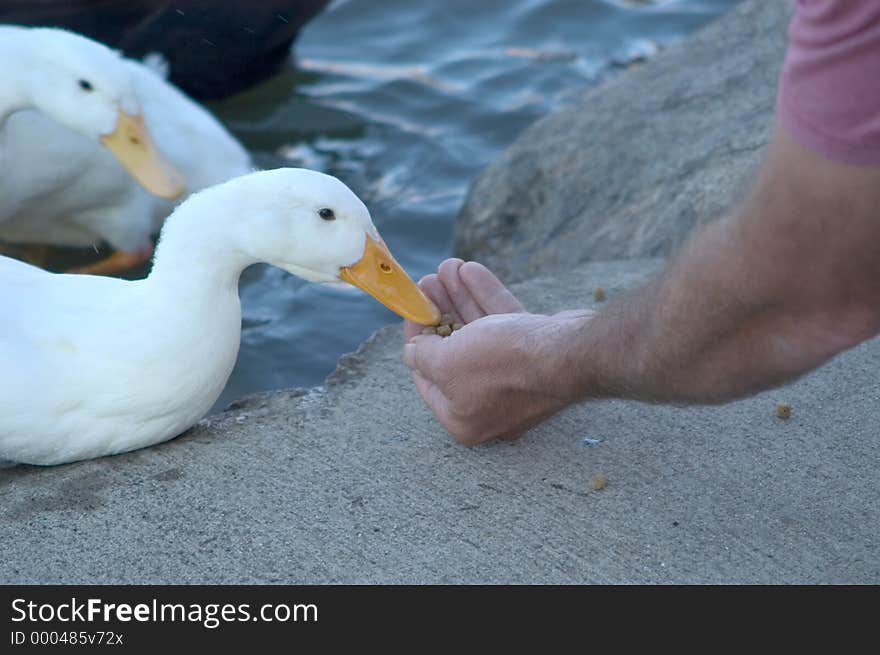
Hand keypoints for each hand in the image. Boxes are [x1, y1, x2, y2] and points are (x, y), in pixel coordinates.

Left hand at [403, 259, 590, 444]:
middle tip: (428, 283)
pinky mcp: (536, 354)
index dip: (415, 342)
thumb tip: (413, 353)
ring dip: (460, 297)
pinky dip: (486, 297)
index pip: (428, 380)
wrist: (570, 355)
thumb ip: (423, 357)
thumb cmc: (503, 366)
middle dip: (440, 311)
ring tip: (446, 267)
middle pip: (454, 352)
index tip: (412, 312)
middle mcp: (489, 404)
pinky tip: (470, 270)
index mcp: (464, 419)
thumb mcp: (445, 364)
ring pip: (479, 333)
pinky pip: (503, 325)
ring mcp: (516, 380)